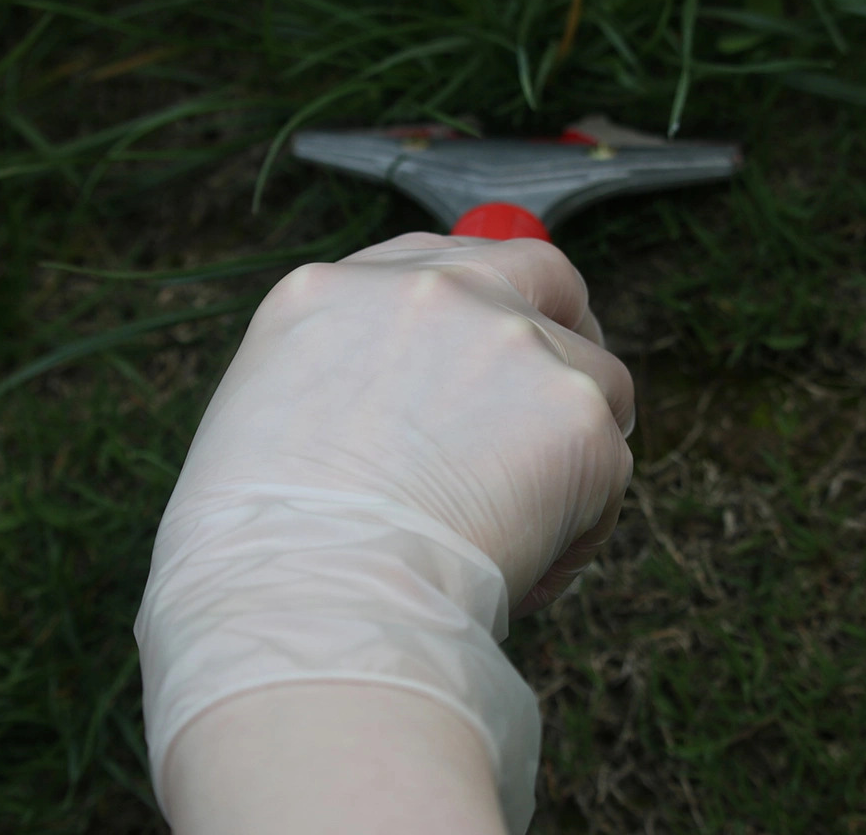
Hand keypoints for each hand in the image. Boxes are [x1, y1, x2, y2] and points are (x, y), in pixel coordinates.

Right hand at [171, 232, 634, 617]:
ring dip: (571, 442)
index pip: (437, 266)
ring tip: (520, 530)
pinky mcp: (576, 410)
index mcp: (339, 291)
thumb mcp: (263, 418)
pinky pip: (608, 467)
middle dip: (564, 322)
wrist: (305, 601)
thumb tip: (409, 407)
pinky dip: (581, 520)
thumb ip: (342, 379)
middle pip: (540, 272)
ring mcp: (509, 340)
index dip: (475, 307)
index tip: (487, 354)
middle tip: (560, 397)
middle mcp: (432, 292)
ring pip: (591, 376)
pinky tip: (524, 570)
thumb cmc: (257, 548)